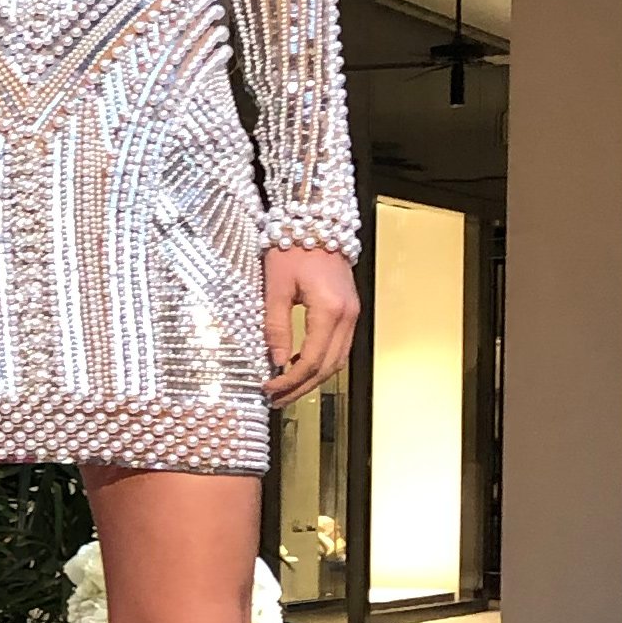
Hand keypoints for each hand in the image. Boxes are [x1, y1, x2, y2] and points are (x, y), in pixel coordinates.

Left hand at [263, 247, 358, 406]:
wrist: (316, 223)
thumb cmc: (292, 248)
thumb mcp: (276, 288)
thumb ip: (276, 327)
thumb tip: (276, 361)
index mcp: (330, 310)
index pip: (312, 360)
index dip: (290, 381)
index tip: (269, 389)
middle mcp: (348, 316)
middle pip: (328, 367)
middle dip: (301, 387)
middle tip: (275, 399)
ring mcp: (352, 313)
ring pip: (337, 360)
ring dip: (312, 378)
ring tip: (285, 389)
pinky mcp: (349, 310)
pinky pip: (339, 346)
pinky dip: (321, 362)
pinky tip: (298, 365)